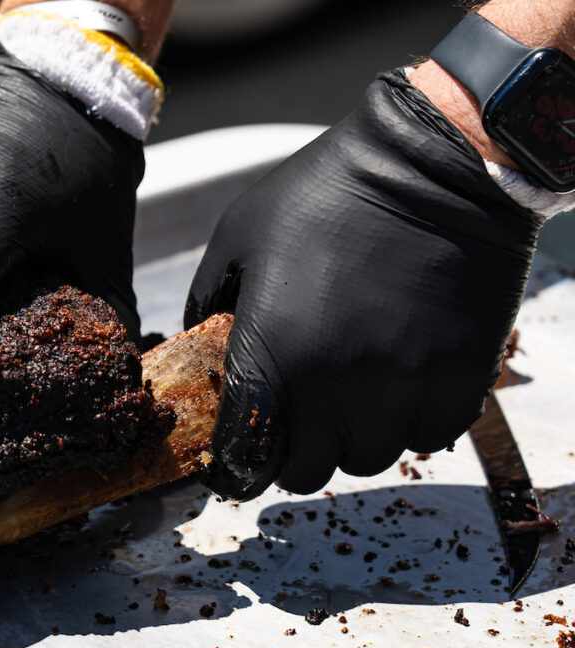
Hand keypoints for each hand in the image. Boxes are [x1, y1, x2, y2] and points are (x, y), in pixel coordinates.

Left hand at [185, 69, 542, 500]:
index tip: (239, 458)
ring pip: (367, 459)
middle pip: (306, 471)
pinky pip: (426, 438)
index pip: (243, 456)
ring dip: (353, 437)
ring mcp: (402, 390)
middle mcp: (335, 387)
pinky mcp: (460, 383)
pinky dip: (409, 421)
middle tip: (298, 417)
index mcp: (272, 353)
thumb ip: (208, 301)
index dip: (235, 466)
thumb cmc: (323, 194)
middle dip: (294, 452)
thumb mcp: (237, 236)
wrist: (431, 164)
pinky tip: (401, 378)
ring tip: (353, 389)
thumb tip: (199, 346)